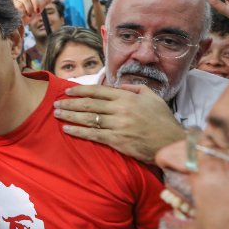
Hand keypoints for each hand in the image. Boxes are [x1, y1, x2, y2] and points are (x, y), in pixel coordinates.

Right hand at [11, 0, 54, 24]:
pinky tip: (23, 15)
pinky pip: (21, 5)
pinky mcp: (12, 3)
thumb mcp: (40, 7)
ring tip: (29, 14)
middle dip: (35, 2)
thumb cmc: (30, 15)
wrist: (21, 23)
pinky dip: (25, 11)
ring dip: (30, 9)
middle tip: (37, 11)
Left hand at [53, 84, 183, 163]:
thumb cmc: (162, 120)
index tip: (67, 91)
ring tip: (57, 114)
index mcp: (127, 97)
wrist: (172, 142)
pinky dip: (78, 132)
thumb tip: (118, 86)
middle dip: (70, 103)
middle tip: (56, 103)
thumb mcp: (152, 97)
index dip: (80, 90)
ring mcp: (118, 126)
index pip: (97, 91)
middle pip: (89, 105)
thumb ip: (134, 88)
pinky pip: (93, 135)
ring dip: (70, 116)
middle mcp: (120, 110)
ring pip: (88, 119)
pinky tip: (67, 129)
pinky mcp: (117, 141)